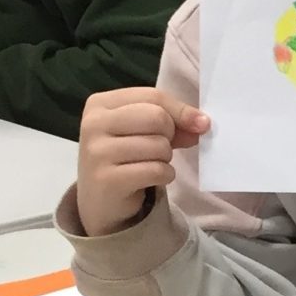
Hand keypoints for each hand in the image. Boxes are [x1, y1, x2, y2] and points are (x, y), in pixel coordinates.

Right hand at [76, 86, 207, 235]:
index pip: (153, 97)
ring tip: (150, 164)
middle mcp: (94, 123)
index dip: (182, 110)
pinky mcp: (107, 179)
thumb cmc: (126, 157)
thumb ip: (173, 121)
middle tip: (160, 149)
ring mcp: (97, 152)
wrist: (100, 198)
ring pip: (158, 145)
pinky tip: (151, 179)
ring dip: (166, 158)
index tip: (201, 124)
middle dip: (170, 135)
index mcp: (100, 103)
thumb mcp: (145, 131)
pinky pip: (156, 170)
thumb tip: (202, 123)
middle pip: (156, 117)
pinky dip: (164, 175)